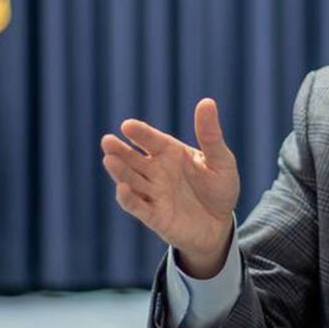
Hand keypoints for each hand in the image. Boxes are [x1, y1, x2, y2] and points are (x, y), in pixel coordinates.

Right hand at [100, 98, 238, 276]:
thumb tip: (207, 102)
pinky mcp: (153, 215)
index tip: (127, 125)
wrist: (220, 225)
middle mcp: (157, 171)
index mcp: (170, 153)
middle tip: (107, 140)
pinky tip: (123, 187)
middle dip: (120, 150)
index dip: (140, 133)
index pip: (151, 140)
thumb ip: (210, 135)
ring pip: (130, 179)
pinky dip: (128, 198)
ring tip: (109, 159)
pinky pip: (137, 206)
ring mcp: (153, 193)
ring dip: (119, 170)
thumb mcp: (221, 161)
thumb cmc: (219, 189)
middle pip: (133, 158)